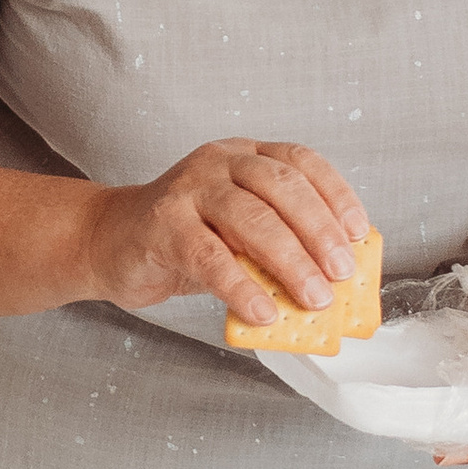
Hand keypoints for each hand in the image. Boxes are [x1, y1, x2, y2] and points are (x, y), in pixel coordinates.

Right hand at [85, 140, 367, 321]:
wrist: (107, 241)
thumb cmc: (181, 239)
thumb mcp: (235, 233)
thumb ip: (275, 245)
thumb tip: (332, 280)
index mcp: (245, 156)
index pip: (301, 161)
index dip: (336, 195)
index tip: (360, 233)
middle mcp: (219, 162)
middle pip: (281, 187)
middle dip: (319, 233)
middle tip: (342, 273)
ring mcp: (188, 189)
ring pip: (251, 218)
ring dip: (291, 262)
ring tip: (314, 298)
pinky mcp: (162, 224)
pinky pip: (210, 256)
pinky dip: (241, 287)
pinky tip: (262, 312)